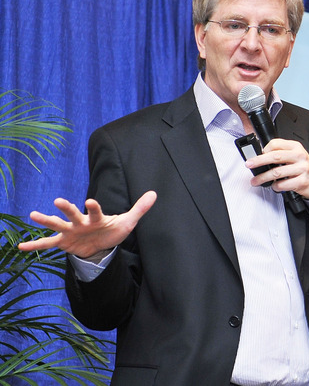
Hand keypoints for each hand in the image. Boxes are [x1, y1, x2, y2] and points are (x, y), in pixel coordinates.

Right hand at [19, 190, 157, 258]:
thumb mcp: (127, 221)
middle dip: (66, 209)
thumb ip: (139, 208)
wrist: (101, 243)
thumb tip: (154, 193)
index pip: (95, 210)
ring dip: (46, 221)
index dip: (93, 207)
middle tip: (58, 201)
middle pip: (73, 214)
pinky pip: (48, 244)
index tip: (90, 201)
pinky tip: (21, 247)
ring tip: (33, 214)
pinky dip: (35, 246)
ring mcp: (71, 232)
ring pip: (57, 225)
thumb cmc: (112, 230)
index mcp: (96, 217)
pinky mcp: (64, 242)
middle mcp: (81, 222)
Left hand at [246, 138, 308, 201]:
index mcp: (296, 147)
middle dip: (258, 161)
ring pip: (276, 172)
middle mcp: (299, 156)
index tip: (255, 155)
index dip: (263, 150)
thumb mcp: (296, 156)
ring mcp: (302, 169)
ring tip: (256, 181)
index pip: (276, 144)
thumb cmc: (305, 168)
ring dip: (262, 178)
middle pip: (274, 156)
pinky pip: (282, 184)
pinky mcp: (302, 181)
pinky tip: (274, 186)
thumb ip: (282, 153)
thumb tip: (261, 156)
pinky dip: (275, 186)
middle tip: (249, 165)